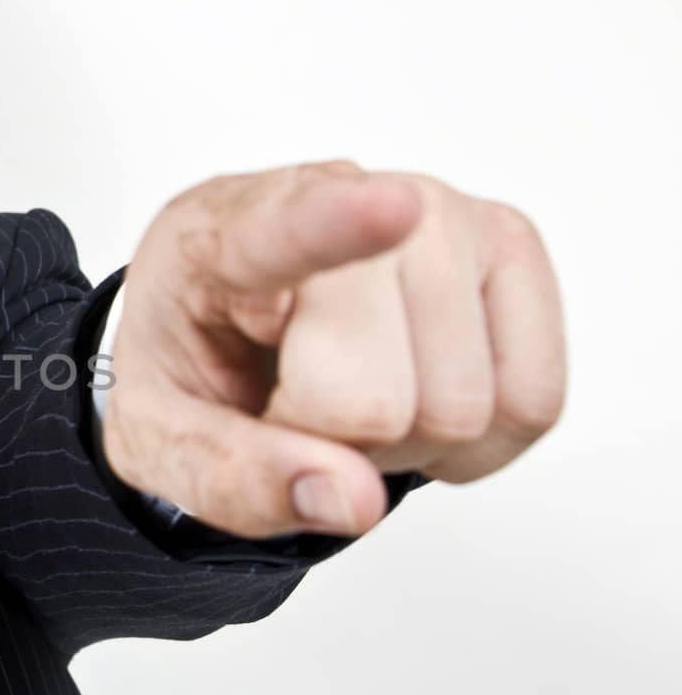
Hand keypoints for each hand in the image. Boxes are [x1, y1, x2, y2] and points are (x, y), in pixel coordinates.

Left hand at [100, 160, 566, 538]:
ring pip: (463, 408)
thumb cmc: (197, 360)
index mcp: (223, 238)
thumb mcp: (161, 438)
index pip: (284, 232)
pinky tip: (417, 396)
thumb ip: (230, 476)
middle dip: (334, 445)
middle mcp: (343, 195)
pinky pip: (533, 404)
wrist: (231, 321)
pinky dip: (475, 443)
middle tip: (294, 407)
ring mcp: (440, 214)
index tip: (390, 206)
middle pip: (375, 400)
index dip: (341, 223)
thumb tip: (353, 499)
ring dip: (405, 444)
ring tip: (353, 391)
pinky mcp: (511, 247)